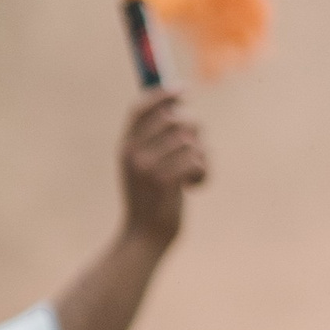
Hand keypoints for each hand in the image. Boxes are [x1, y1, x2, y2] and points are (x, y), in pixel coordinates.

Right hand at [116, 89, 208, 256]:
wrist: (145, 238)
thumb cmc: (151, 201)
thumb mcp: (143, 169)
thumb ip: (153, 140)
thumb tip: (176, 107)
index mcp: (125, 148)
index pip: (141, 108)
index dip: (163, 94)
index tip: (184, 91)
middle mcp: (133, 154)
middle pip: (174, 119)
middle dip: (193, 133)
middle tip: (194, 153)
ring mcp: (148, 167)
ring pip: (190, 139)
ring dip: (200, 156)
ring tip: (192, 175)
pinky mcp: (166, 181)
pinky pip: (197, 158)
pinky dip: (204, 171)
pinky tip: (195, 186)